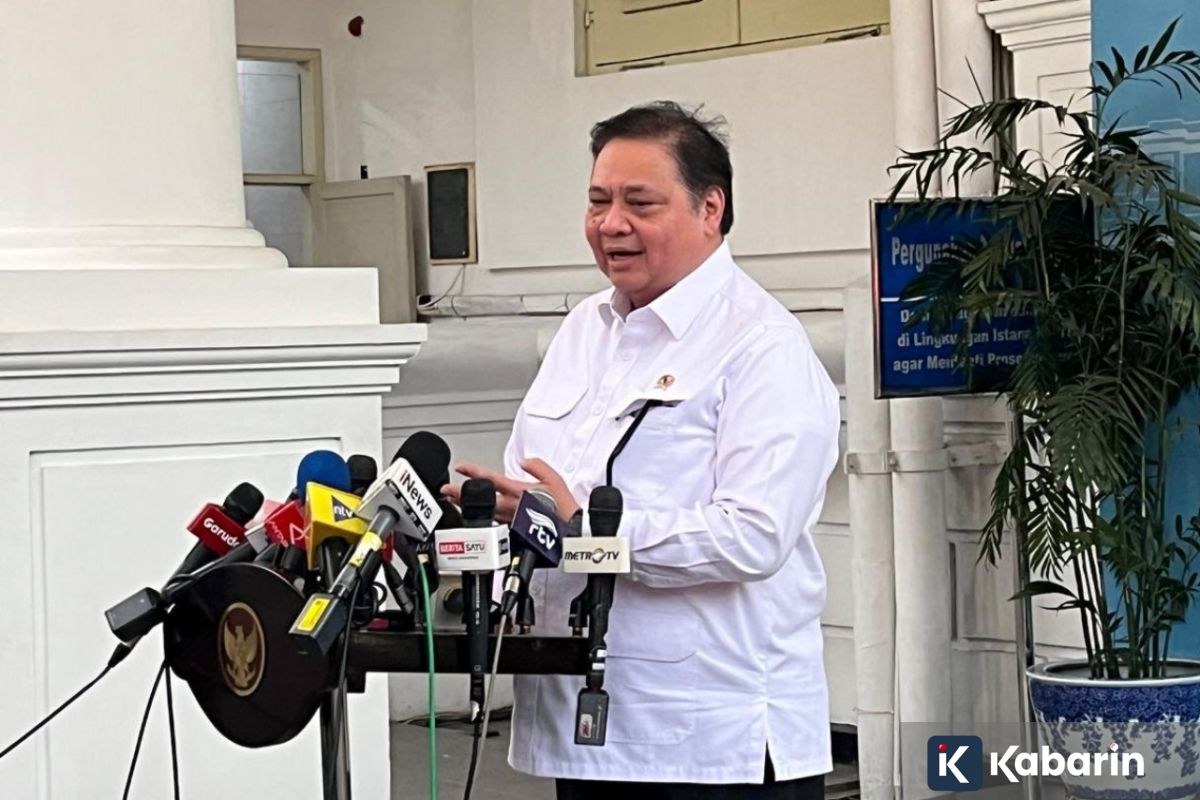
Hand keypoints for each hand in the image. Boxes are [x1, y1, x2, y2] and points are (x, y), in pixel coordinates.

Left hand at [440, 458, 580, 523]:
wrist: (570, 531)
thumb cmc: (564, 507)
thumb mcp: (554, 478)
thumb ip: (537, 466)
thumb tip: (524, 461)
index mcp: (519, 491)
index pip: (492, 479)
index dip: (474, 472)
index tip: (460, 467)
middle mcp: (511, 505)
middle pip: (481, 497)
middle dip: (461, 493)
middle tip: (445, 489)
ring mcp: (510, 519)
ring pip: (483, 509)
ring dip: (467, 505)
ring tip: (453, 499)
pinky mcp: (512, 529)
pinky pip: (493, 520)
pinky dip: (482, 514)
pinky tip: (474, 513)